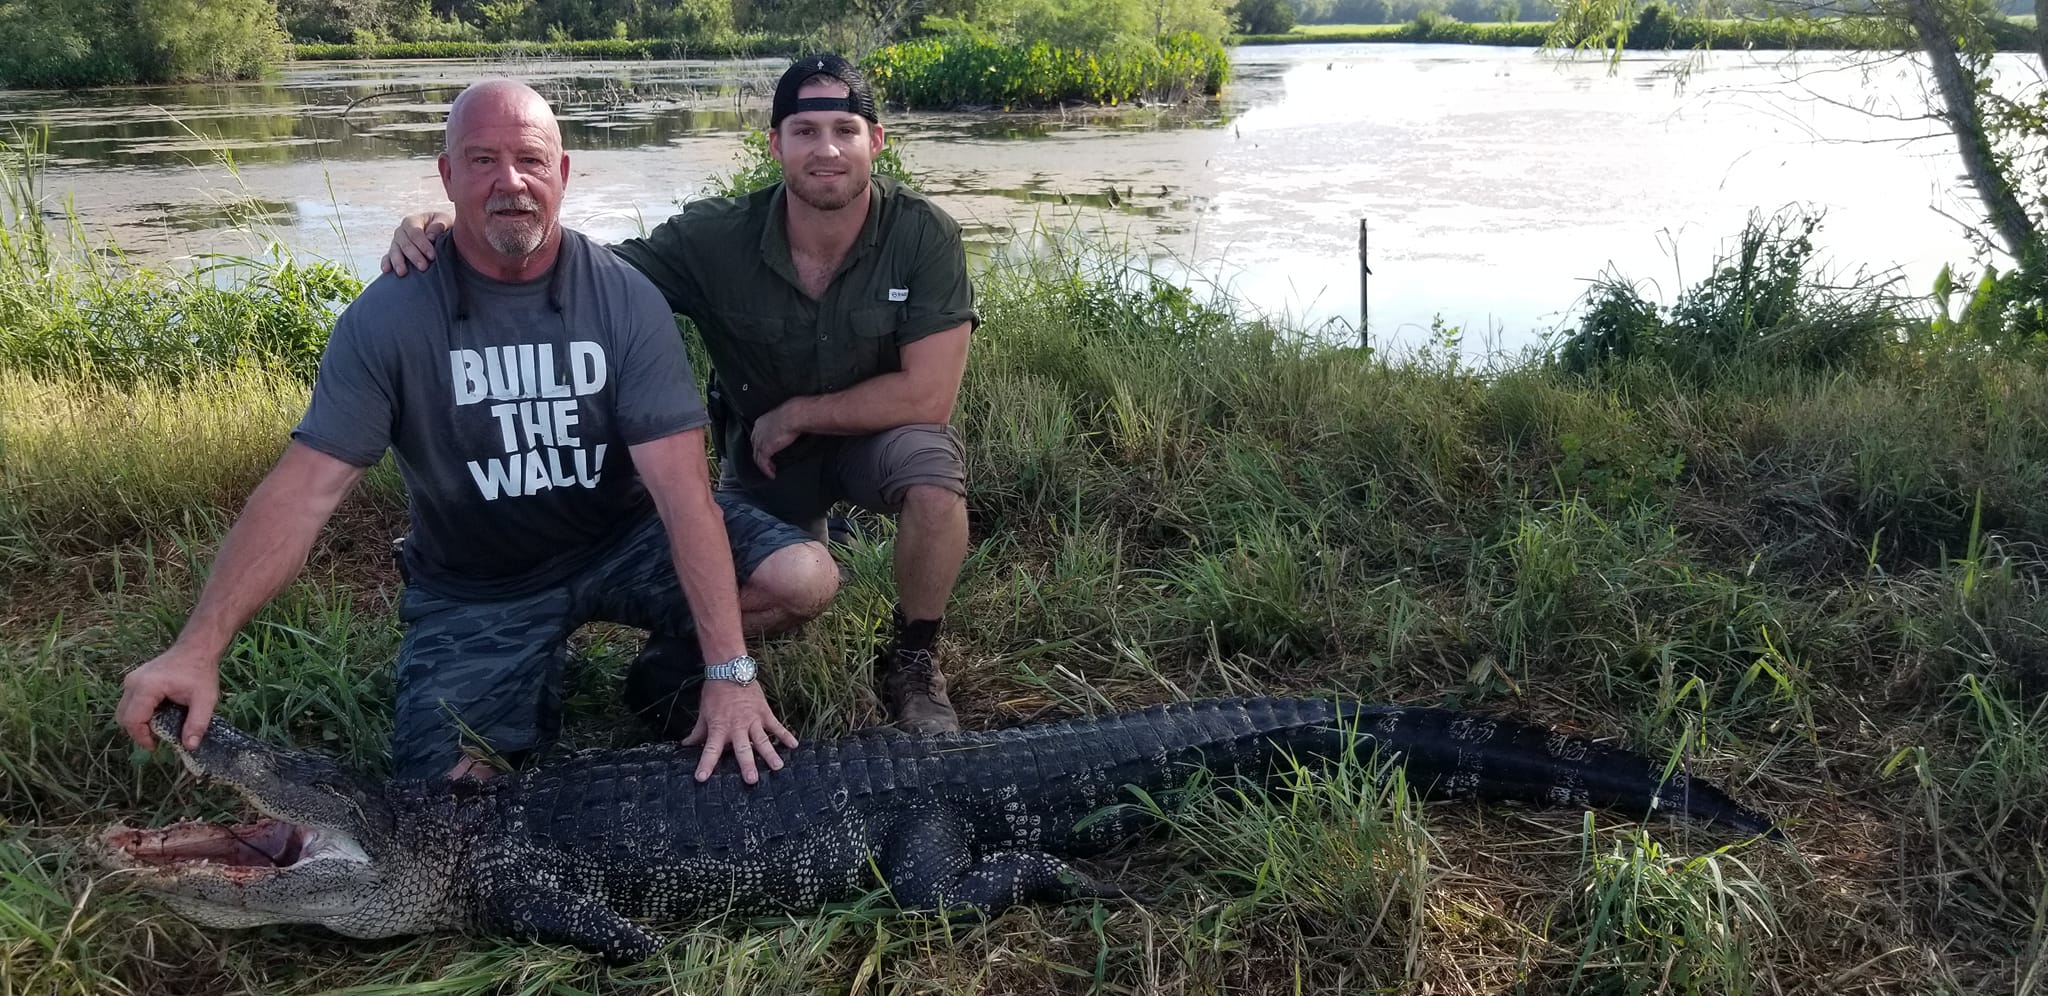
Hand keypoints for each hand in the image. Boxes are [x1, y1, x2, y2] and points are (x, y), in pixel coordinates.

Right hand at [116, 646, 220, 750]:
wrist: (197, 649)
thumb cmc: (201, 672)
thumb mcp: (205, 699)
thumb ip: (197, 723)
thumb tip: (189, 747)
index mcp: (146, 687)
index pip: (132, 720)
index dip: (141, 737)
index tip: (156, 747)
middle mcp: (133, 682)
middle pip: (123, 717)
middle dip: (138, 732)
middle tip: (157, 739)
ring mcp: (131, 680)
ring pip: (124, 710)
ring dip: (138, 723)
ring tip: (159, 728)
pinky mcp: (134, 680)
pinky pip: (129, 703)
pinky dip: (139, 714)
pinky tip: (158, 715)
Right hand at [381, 210, 453, 275]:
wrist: (441, 236)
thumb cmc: (443, 228)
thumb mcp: (445, 222)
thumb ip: (439, 226)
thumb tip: (430, 237)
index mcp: (413, 221)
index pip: (414, 232)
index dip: (422, 244)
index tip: (432, 256)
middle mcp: (402, 231)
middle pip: (404, 243)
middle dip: (413, 255)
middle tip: (423, 267)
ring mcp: (396, 242)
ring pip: (394, 250)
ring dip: (398, 261)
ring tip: (403, 272)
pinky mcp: (394, 254)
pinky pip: (387, 257)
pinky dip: (386, 263)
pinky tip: (387, 270)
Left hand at [682, 680, 796, 783]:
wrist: (730, 670)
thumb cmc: (715, 693)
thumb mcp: (703, 713)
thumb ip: (698, 732)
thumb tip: (686, 745)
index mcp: (719, 728)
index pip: (710, 749)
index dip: (706, 764)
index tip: (702, 778)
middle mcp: (737, 727)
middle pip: (742, 748)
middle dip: (747, 764)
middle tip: (752, 780)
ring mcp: (753, 720)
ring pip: (762, 740)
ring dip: (770, 754)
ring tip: (778, 767)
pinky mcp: (765, 713)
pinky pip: (777, 726)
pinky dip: (786, 735)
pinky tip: (795, 745)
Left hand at [750, 403, 803, 478]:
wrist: (794, 416)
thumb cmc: (793, 414)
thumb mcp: (783, 419)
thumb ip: (780, 426)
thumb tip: (787, 432)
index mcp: (760, 423)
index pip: (757, 437)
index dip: (761, 446)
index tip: (769, 452)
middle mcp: (757, 431)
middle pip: (755, 448)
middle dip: (761, 456)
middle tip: (769, 464)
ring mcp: (759, 440)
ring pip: (757, 457)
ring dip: (764, 466)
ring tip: (771, 471)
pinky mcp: (764, 449)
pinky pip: (762, 464)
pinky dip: (766, 470)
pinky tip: (772, 475)